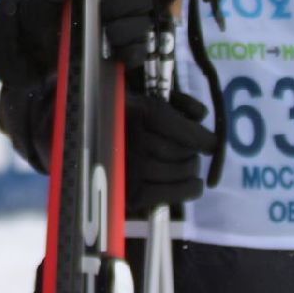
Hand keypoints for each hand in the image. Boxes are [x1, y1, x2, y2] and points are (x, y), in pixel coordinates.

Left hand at [0, 0, 153, 85]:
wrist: (27, 45)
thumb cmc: (36, 9)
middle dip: (126, 2)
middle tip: (105, 10)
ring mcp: (120, 23)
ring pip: (140, 21)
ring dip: (128, 27)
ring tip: (109, 33)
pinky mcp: (120, 48)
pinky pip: (137, 48)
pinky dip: (133, 51)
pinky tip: (123, 54)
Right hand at [126, 91, 219, 211]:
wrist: (82, 140)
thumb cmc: (119, 116)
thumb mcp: (142, 97)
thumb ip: (173, 101)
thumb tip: (201, 115)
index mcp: (135, 112)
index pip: (179, 128)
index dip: (202, 138)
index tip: (211, 143)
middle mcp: (132, 140)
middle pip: (180, 152)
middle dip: (192, 154)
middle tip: (192, 154)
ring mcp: (130, 169)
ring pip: (177, 172)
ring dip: (191, 170)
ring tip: (190, 166)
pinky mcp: (129, 193)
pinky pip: (168, 194)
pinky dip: (188, 190)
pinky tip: (194, 185)